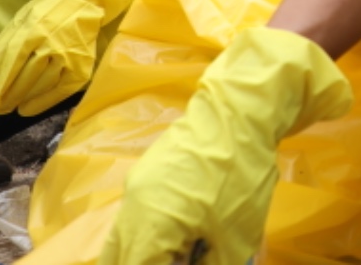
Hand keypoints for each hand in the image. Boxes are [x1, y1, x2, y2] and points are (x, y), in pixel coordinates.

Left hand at [0, 0, 133, 115]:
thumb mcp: (20, 21)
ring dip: (25, 99)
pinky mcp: (82, 67)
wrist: (85, 1)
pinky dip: (44, 102)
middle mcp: (53, 43)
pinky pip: (61, 90)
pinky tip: (29, 108)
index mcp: (35, 28)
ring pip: (43, 84)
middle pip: (28, 76)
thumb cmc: (48, 12)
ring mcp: (70, 56)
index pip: (14, 62)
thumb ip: (1, 48)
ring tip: (11, 108)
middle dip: (10, 96)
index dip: (2, 85)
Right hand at [98, 27, 351, 264]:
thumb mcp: (235, 239)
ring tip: (185, 248)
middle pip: (119, 255)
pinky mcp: (148, 172)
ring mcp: (137, 185)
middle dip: (146, 262)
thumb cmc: (241, 176)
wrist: (239, 111)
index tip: (186, 261)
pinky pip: (138, 215)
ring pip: (125, 237)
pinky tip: (186, 231)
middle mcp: (131, 205)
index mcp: (147, 225)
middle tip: (183, 257)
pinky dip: (152, 232)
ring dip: (148, 250)